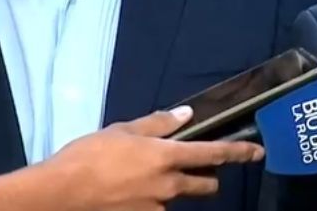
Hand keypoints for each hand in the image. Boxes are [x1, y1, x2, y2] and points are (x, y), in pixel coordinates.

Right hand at [41, 106, 264, 210]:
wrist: (58, 194)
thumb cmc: (89, 156)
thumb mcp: (123, 130)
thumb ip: (159, 123)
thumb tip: (187, 114)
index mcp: (167, 157)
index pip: (215, 155)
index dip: (240, 153)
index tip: (258, 153)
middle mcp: (168, 187)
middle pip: (207, 186)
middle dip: (208, 179)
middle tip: (194, 170)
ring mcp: (156, 208)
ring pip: (179, 200)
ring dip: (174, 191)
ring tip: (146, 181)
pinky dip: (151, 203)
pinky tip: (131, 194)